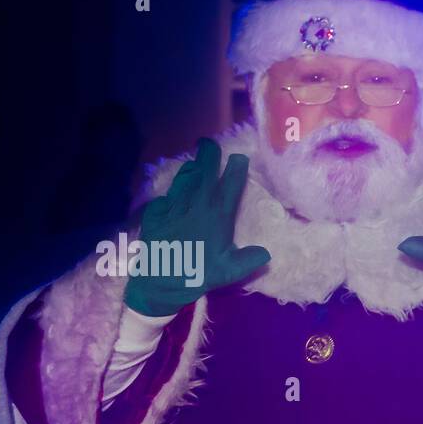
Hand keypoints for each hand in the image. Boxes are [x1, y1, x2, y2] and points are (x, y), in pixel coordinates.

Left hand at [124, 138, 270, 316]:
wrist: (159, 280)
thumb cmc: (197, 275)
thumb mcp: (229, 272)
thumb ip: (248, 260)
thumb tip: (266, 254)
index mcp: (217, 217)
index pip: (230, 187)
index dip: (236, 170)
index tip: (239, 158)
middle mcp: (196, 205)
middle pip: (204, 173)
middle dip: (208, 156)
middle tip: (209, 143)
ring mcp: (174, 206)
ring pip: (184, 180)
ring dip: (191, 169)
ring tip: (196, 162)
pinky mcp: (156, 212)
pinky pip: (166, 195)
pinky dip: (173, 191)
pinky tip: (175, 192)